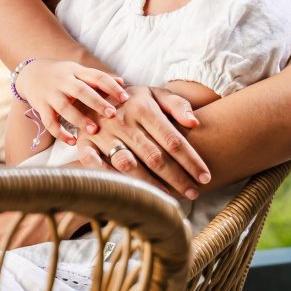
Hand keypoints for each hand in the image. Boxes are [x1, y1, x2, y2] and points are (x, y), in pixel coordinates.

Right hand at [13, 57, 127, 142]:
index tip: (126, 98)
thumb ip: (97, 78)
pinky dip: (60, 133)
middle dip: (96, 102)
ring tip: (94, 130)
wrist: (29, 73)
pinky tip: (72, 141)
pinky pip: (49, 121)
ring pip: (64, 106)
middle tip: (112, 114)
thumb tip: (122, 81)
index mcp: (75, 71)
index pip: (96, 76)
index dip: (111, 86)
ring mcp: (50, 94)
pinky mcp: (40, 106)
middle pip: (80, 91)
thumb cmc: (60, 75)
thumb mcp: (77, 71)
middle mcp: (62, 81)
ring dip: (79, 119)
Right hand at [77, 88, 209, 199]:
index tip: (205, 177)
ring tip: (169, 197)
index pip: (173, 140)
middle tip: (194, 193)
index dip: (191, 161)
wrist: (90, 93)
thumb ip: (177, 105)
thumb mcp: (155, 94)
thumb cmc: (132, 100)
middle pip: (155, 157)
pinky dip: (111, 178)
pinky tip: (129, 190)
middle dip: (177, 178)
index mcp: (142, 108)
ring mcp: (102, 134)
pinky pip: (95, 165)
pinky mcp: (85, 144)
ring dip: (150, 184)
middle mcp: (122, 121)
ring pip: (129, 165)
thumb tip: (195, 122)